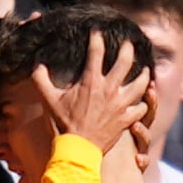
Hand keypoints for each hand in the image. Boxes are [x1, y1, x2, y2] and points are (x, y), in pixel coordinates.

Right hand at [32, 29, 151, 152]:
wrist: (76, 151)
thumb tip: (37, 65)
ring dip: (144, 75)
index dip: (96, 38)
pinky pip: (141, 109)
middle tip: (129, 43)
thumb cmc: (61, 125)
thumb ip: (41, 79)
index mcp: (90, 81)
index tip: (97, 31)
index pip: (96, 52)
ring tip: (145, 70)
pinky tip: (143, 101)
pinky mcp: (126, 120)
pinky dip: (144, 104)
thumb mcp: (47, 100)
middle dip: (128, 49)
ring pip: (140, 84)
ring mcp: (120, 105)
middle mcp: (109, 89)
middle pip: (126, 61)